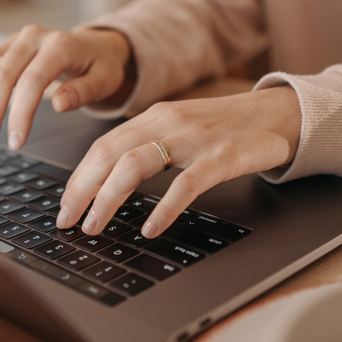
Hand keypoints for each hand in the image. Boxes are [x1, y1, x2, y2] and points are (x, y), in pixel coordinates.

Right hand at [0, 25, 132, 153]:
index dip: (19, 115)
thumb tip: (59, 104)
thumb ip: (84, 91)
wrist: (95, 46)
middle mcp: (32, 38)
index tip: (15, 143)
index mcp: (59, 46)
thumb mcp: (104, 80)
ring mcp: (14, 40)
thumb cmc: (101, 66)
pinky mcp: (3, 46)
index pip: (31, 82)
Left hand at [56, 86, 301, 237]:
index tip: (65, 204)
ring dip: (108, 199)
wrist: (276, 113)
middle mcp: (167, 122)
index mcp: (153, 117)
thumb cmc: (224, 126)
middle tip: (67, 221)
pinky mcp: (222, 155)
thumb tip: (111, 181)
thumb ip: (148, 146)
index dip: (78, 177)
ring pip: (136, 164)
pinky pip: (186, 184)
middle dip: (81, 190)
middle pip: (109, 154)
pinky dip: (164, 208)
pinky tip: (150, 229)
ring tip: (95, 226)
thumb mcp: (179, 128)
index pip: (102, 146)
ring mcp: (194, 138)